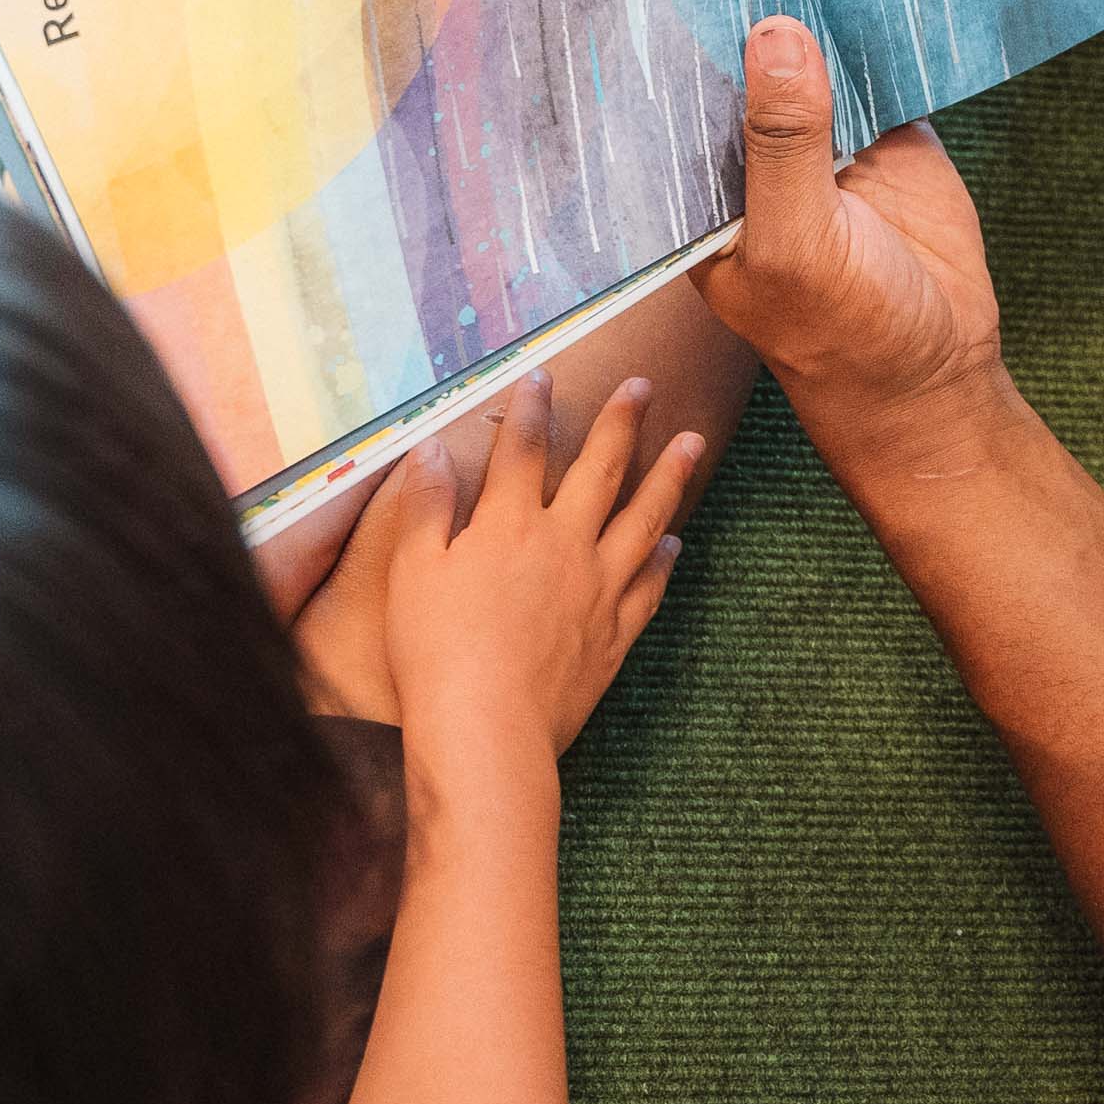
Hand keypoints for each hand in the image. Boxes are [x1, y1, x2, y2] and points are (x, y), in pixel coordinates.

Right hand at [294, 371, 707, 772]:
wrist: (488, 730)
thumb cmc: (437, 653)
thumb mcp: (411, 572)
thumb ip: (425, 505)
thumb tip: (431, 448)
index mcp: (509, 525)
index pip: (524, 450)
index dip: (533, 407)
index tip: (544, 374)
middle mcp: (564, 544)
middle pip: (600, 469)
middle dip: (623, 422)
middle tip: (645, 386)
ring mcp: (598, 588)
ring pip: (644, 518)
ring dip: (670, 476)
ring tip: (692, 442)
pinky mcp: (614, 634)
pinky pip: (650, 586)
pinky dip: (665, 560)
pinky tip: (675, 543)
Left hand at [703, 14, 1015, 486]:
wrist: (938, 368)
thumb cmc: (840, 331)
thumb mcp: (796, 243)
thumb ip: (783, 143)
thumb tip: (774, 33)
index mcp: (698, 186)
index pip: (669, 95)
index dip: (663, 33)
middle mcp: (750, 152)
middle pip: (735, 59)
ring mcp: (819, 134)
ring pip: (805, 50)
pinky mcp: (884, 125)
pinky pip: (875, 60)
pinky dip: (877, 21)